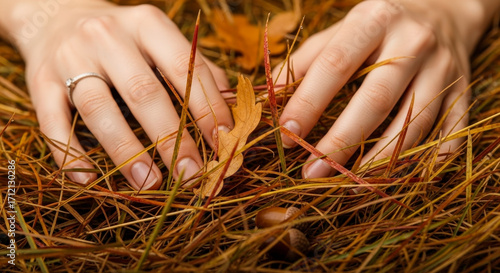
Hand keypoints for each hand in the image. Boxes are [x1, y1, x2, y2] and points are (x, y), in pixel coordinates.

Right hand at [13, 1, 232, 188]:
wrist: (57, 16)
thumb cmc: (123, 38)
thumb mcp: (159, 39)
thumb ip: (195, 67)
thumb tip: (233, 104)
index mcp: (147, 24)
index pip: (185, 67)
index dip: (207, 106)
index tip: (223, 141)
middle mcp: (107, 36)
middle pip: (143, 91)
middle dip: (171, 137)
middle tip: (191, 174)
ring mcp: (70, 57)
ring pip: (99, 108)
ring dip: (126, 151)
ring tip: (149, 183)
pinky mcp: (39, 80)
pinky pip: (53, 121)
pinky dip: (70, 154)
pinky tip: (89, 179)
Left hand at [274, 0, 485, 177]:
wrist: (446, 8)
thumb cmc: (383, 23)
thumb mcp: (344, 28)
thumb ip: (308, 59)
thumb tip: (271, 95)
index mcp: (374, 21)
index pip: (335, 65)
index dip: (308, 102)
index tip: (287, 133)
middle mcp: (413, 43)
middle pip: (376, 100)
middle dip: (341, 141)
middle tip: (313, 171)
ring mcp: (444, 69)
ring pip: (413, 123)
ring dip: (379, 160)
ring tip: (349, 183)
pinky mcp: (464, 91)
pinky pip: (450, 133)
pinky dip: (426, 161)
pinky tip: (398, 177)